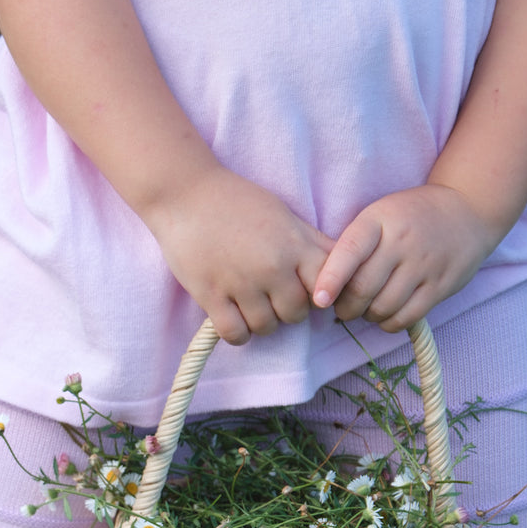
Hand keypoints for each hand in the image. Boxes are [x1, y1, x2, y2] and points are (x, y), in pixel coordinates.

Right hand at [147, 163, 331, 345]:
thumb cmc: (237, 200)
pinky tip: (234, 318)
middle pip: (296, 313)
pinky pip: (235, 333)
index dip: (320, 295)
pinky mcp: (211, 295)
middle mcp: (272, 266)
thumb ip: (312, 241)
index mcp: (294, 245)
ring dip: (261, 322)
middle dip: (287, 310)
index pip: (327, 287)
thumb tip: (341, 263)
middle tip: (273, 297)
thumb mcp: (284, 214)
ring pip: (266, 327)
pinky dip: (238, 333)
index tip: (306, 292)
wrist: (185, 193)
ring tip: (251, 306)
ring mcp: (241, 283)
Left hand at [311, 186, 500, 331]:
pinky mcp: (442, 285)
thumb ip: (353, 244)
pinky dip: (389, 323)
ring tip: (365, 309)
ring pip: (383, 307)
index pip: (350, 251)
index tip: (318, 300)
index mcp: (379, 220)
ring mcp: (424, 265)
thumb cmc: (408, 217)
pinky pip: (407, 317)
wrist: (466, 210)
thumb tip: (323, 286)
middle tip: (342, 308)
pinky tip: (386, 315)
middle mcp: (402, 242)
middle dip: (345, 307)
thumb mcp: (378, 215)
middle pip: (364, 288)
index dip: (332, 279)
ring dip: (367, 316)